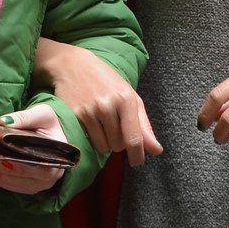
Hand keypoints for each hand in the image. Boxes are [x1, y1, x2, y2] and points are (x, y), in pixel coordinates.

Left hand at [0, 103, 70, 194]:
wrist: (52, 135)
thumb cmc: (48, 124)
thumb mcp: (42, 114)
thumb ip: (25, 117)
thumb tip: (2, 122)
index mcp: (55, 162)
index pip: (29, 165)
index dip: (7, 157)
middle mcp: (48, 179)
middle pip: (13, 173)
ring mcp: (36, 186)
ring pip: (6, 179)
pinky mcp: (26, 187)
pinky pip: (4, 182)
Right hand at [33, 38, 160, 166]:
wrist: (72, 65)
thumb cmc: (105, 80)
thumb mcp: (129, 96)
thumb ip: (143, 124)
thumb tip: (156, 150)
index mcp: (126, 99)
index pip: (134, 138)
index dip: (137, 155)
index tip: (137, 162)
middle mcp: (107, 106)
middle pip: (117, 146)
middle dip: (118, 142)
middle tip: (113, 126)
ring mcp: (89, 111)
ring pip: (102, 146)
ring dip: (104, 142)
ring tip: (101, 125)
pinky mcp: (74, 115)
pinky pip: (87, 141)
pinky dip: (90, 137)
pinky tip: (89, 122)